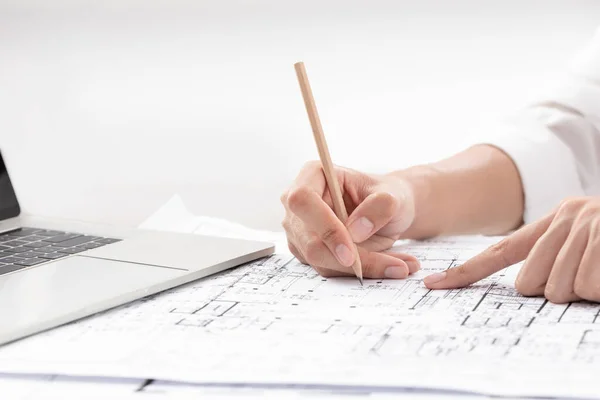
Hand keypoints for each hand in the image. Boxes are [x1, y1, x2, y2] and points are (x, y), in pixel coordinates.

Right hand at [281, 161, 419, 278]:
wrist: (387, 211)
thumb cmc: (385, 196)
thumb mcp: (393, 195)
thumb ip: (379, 207)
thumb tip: (357, 230)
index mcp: (313, 175)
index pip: (303, 201)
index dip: (324, 228)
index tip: (350, 253)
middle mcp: (299, 204)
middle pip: (309, 240)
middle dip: (346, 260)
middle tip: (391, 266)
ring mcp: (299, 230)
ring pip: (319, 260)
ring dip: (361, 268)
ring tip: (400, 265)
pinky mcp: (307, 252)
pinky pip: (330, 270)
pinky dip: (360, 272)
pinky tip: (387, 265)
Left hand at [424, 197, 599, 303]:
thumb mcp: (587, 241)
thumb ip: (554, 257)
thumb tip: (532, 288)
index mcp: (553, 220)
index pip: (498, 251)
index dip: (465, 272)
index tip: (432, 286)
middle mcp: (566, 217)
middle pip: (530, 284)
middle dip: (556, 293)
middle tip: (585, 278)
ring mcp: (590, 224)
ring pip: (560, 289)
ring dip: (586, 292)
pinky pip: (590, 285)